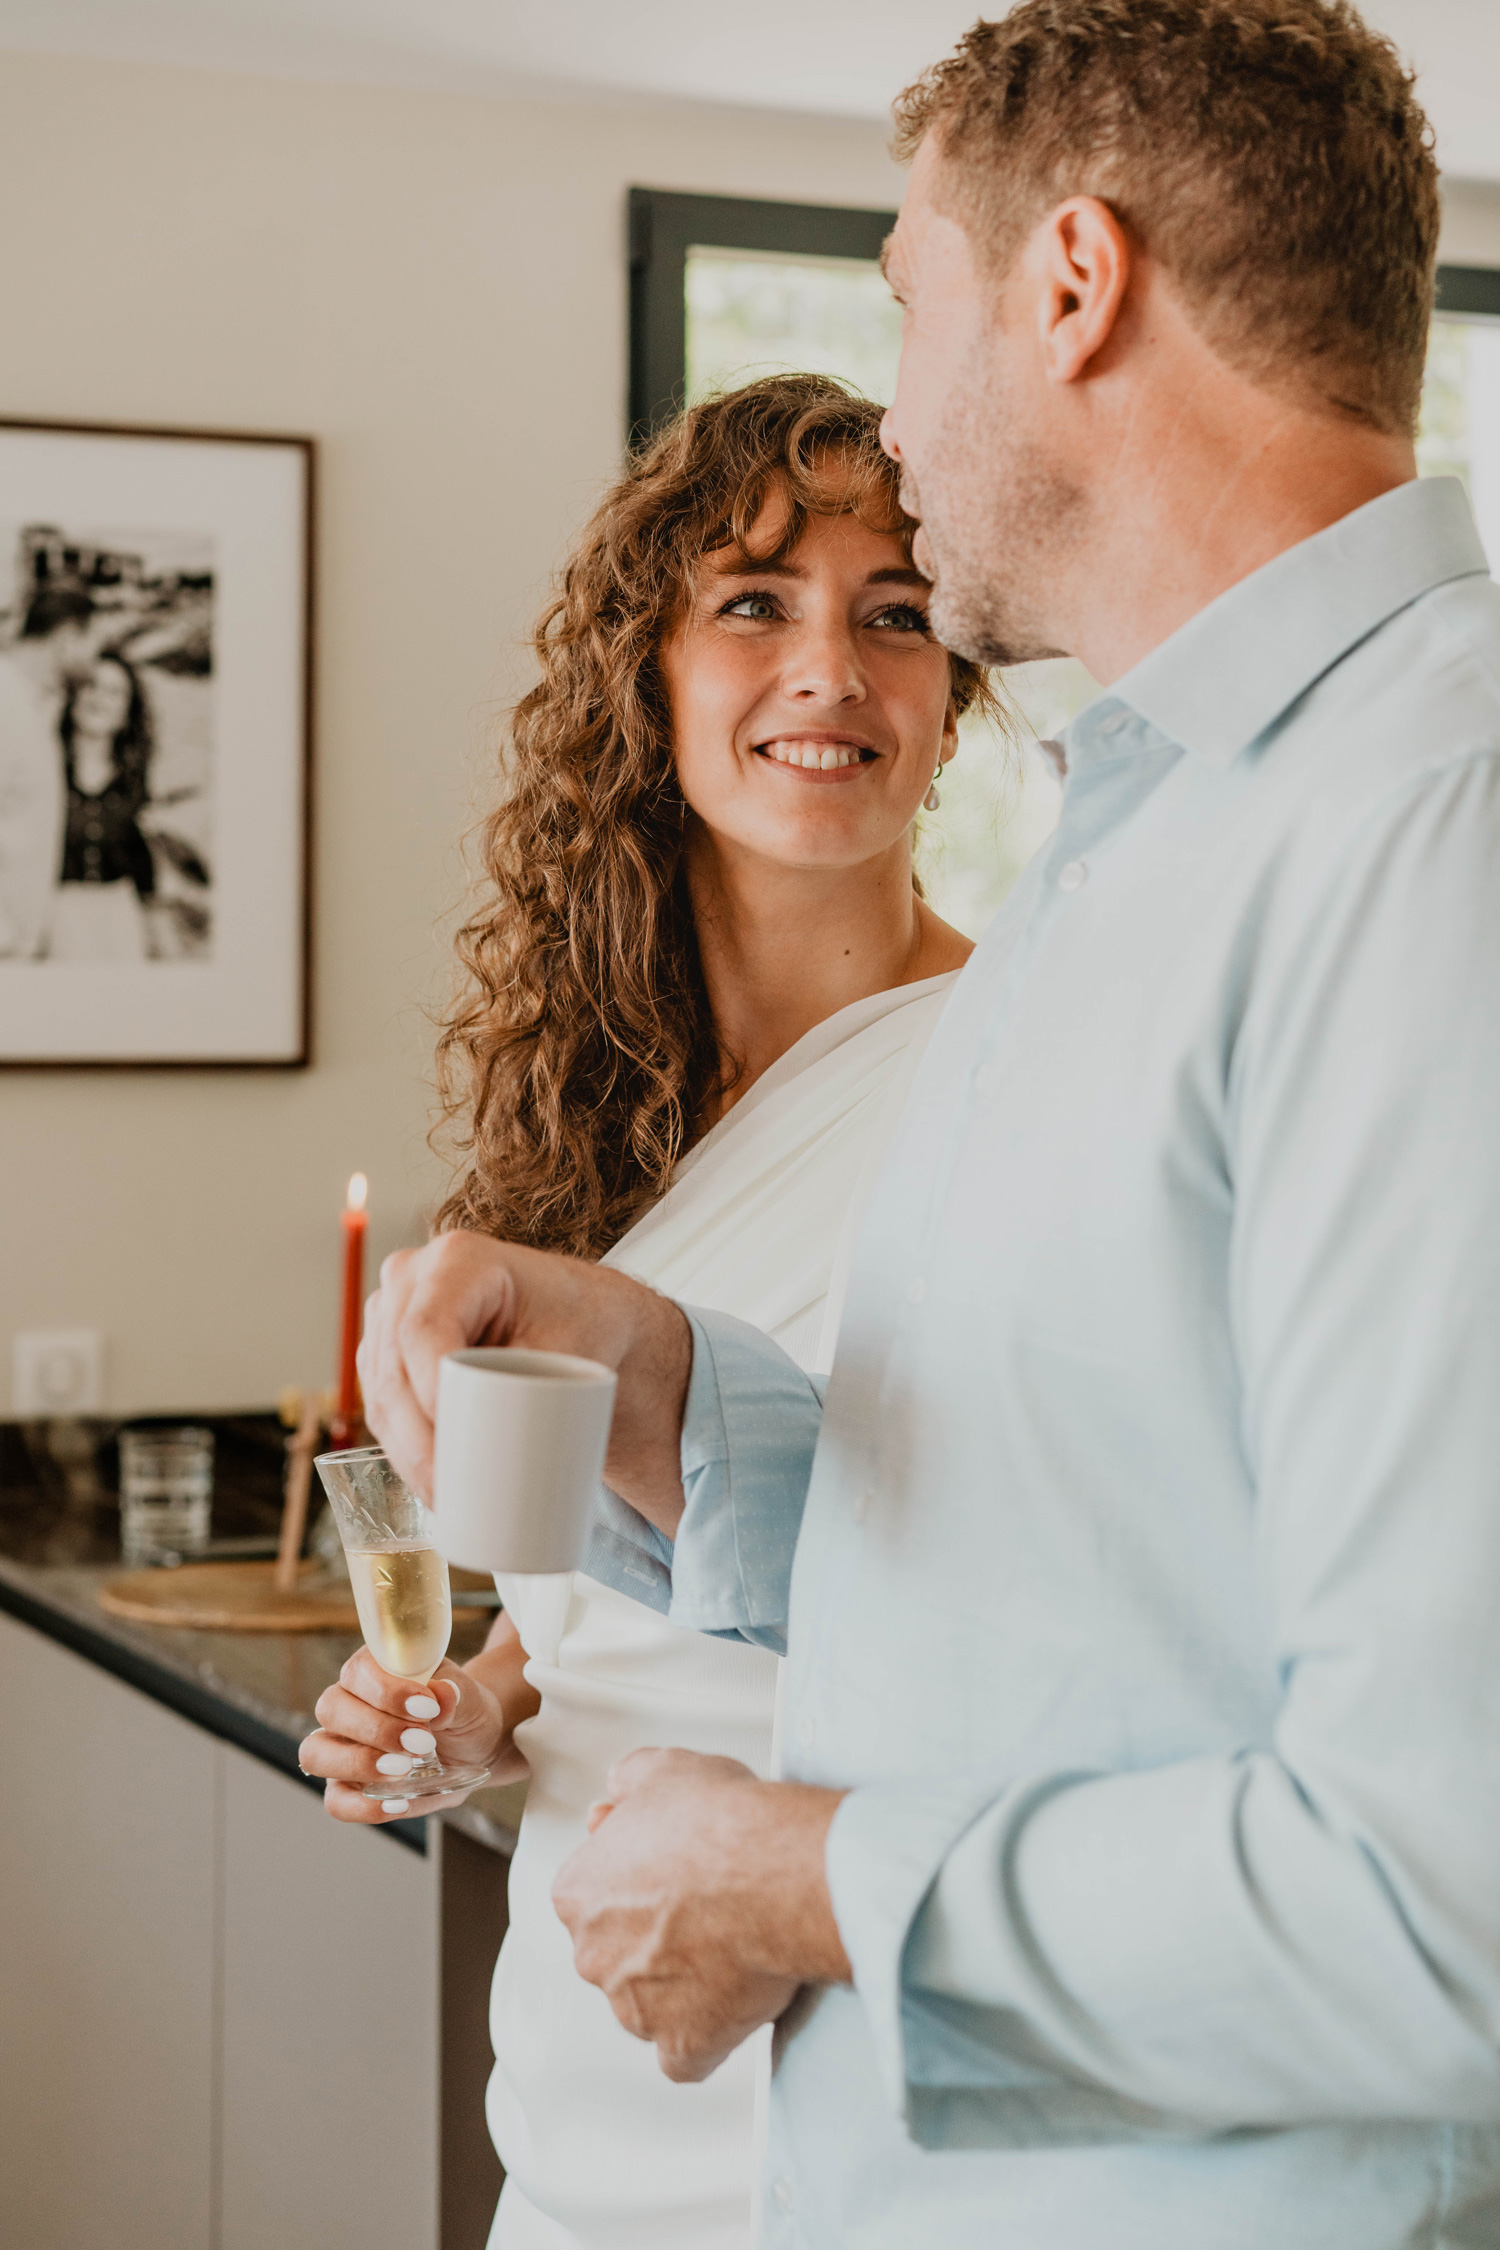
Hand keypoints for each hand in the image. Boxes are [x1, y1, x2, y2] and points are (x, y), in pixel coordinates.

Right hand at [299, 1646, 522, 1824]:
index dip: (388, 1691)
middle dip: (377, 1729)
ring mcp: (342, 1747)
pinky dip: (361, 1806)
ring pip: (317, 1753)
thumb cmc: (464, 1710)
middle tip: (422, 1742)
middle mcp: (348, 1705)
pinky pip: (335, 1800)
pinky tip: (398, 1804)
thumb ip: (455, 1693)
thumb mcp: (470, 1697)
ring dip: (358, 1763)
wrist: (476, 1744)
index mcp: (374, 1670)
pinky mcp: (348, 1786)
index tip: (428, 1708)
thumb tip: (442, 1693)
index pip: (359, 1671)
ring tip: (404, 1770)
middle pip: (331, 1708)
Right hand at [357, 1229, 692, 1528]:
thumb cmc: (581, 1322)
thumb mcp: (568, 1348)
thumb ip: (528, 1388)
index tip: (454, 1447)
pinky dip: (401, 1443)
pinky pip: (382, 1399)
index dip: (429, 1392)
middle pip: (394, 1366)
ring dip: (404, 1449)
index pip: (423, 1329)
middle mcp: (412, 1276)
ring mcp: (392, 1310)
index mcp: (459, 1259)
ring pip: (381, 1389)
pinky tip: (423, 1479)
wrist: (581, 1314)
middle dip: (415, 1439)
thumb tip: (490, 1454)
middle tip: (447, 1494)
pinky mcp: (388, 1345)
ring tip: (442, 1497)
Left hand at [551, 1747, 849, 2081]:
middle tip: (704, 1905)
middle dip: (653, 1936)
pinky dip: (704, 2039)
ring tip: (728, 1946)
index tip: (668, 1871)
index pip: (591, 1896)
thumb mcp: (664, 1769)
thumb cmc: (722, 1823)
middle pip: (616, 1954)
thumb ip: (629, 1780)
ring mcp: (636, 2007)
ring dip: (678, 1987)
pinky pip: (684, 2056)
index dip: (633, 1881)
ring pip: (648, 2005)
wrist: (774, 1873)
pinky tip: (728, 2008)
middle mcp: (595, 1956)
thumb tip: (621, 1788)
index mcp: (579, 1893)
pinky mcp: (683, 2044)